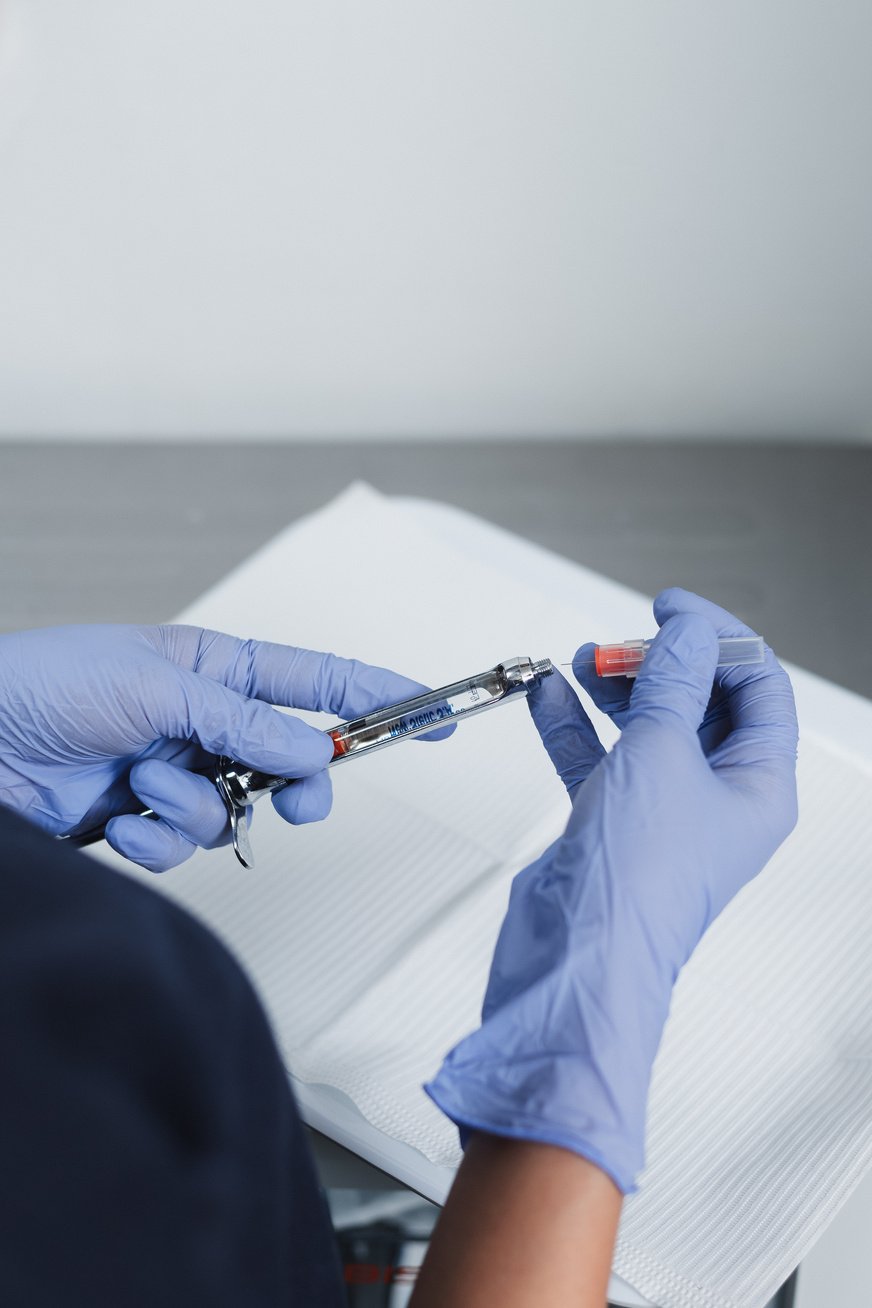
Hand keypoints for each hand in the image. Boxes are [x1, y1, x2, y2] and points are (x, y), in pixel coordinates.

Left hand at [0, 623, 448, 872]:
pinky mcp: (143, 822)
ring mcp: (175, 774)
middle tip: (295, 792)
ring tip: (142, 784)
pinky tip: (120, 819)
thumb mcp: (157, 685)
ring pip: (236, 812)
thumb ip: (242, 721)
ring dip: (193, 807)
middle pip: (292, 760)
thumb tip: (312, 750)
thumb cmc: (47, 684)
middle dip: (296, 783)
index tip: (432, 715)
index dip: (378, 699)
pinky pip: (183, 847)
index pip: (316, 680)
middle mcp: (203, 722)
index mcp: (214, 669)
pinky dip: (156, 840)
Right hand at [426, 588, 797, 1192]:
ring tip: (583, 660)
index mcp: (759, 787)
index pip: (758, 689)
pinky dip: (575, 724)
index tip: (672, 607)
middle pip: (702, 703)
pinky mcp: (612, 823)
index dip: (720, 638)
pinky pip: (598, 757)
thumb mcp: (662, 755)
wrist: (577, 958)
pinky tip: (550, 695)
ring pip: (647, 727)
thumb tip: (689, 631)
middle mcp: (717, 799)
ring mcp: (663, 811)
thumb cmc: (636, 882)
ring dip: (614, 688)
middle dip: (662, 662)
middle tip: (621, 643)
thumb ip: (673, 682)